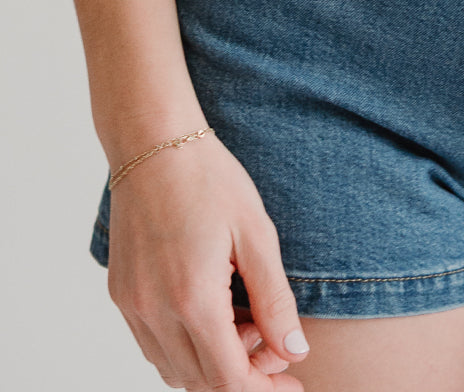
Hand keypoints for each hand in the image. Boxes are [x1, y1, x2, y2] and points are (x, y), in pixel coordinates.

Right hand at [106, 133, 308, 390]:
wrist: (155, 144)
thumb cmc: (211, 181)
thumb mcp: (257, 235)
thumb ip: (275, 299)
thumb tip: (294, 350)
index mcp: (192, 299)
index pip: (228, 380)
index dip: (263, 388)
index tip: (293, 380)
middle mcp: (153, 312)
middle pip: (201, 382)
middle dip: (245, 375)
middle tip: (278, 344)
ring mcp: (131, 306)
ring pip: (174, 369)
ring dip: (215, 363)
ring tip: (250, 322)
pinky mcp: (121, 295)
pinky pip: (154, 345)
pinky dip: (188, 348)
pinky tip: (218, 314)